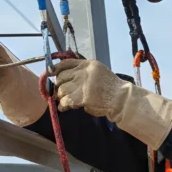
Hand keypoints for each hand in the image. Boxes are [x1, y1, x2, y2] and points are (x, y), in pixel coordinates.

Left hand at [52, 57, 171, 149]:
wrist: (121, 99)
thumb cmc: (110, 87)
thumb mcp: (97, 72)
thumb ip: (82, 72)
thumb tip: (63, 77)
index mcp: (88, 64)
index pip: (65, 63)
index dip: (55, 69)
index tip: (50, 74)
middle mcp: (84, 72)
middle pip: (62, 77)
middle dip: (59, 86)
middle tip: (61, 93)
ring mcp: (83, 84)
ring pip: (62, 90)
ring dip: (61, 97)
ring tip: (64, 101)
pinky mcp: (83, 97)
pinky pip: (66, 101)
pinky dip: (63, 105)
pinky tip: (64, 107)